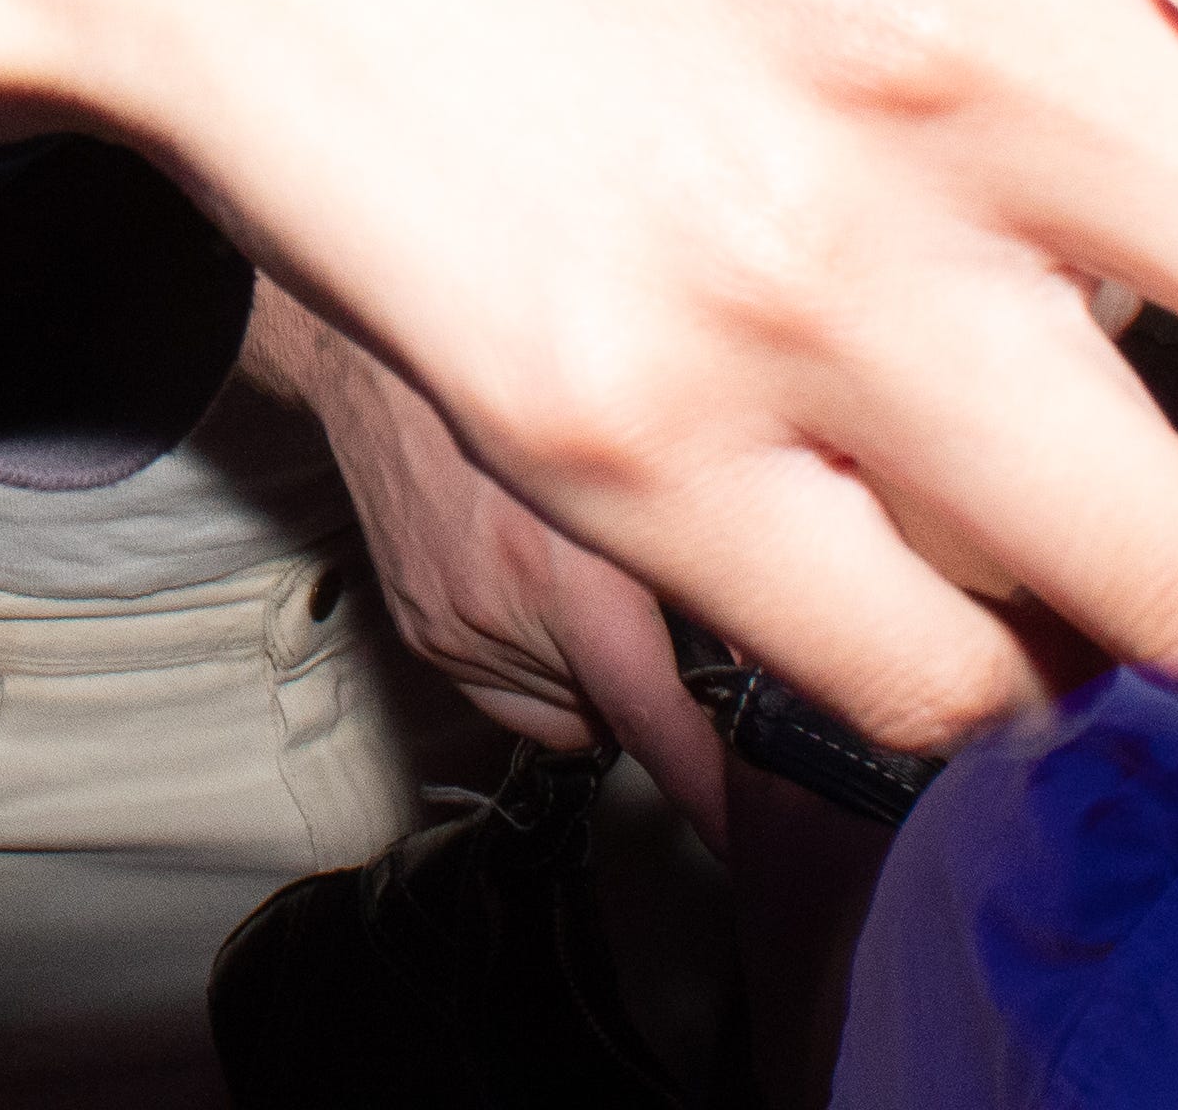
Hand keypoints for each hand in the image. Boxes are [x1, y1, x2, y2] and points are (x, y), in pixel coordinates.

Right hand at [270, 297, 738, 834]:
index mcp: (572, 569)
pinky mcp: (425, 632)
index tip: (755, 829)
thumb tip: (795, 620)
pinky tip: (533, 576)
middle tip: (655, 599)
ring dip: (594, 667)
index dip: (715, 786)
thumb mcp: (646, 443)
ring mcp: (456, 630)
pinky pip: (512, 688)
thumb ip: (717, 538)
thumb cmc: (524, 365)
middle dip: (656, 678)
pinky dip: (538, 654)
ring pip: (569, 710)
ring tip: (581, 568)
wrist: (383, 348)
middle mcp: (504, 611)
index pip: (660, 725)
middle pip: (620, 719)